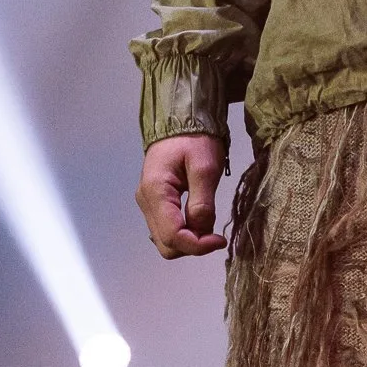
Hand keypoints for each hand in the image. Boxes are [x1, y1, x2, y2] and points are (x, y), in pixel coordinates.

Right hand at [137, 133, 226, 258]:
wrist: (180, 120)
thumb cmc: (194, 139)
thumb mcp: (205, 167)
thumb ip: (202, 202)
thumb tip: (203, 231)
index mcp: (155, 192)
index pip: (172, 236)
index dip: (198, 246)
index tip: (220, 240)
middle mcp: (146, 202)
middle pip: (166, 244)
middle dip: (192, 245)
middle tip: (216, 233)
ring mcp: (148, 203)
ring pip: (165, 240)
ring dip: (188, 240)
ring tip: (208, 223)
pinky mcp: (154, 202)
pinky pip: (166, 229)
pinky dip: (183, 232)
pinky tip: (198, 220)